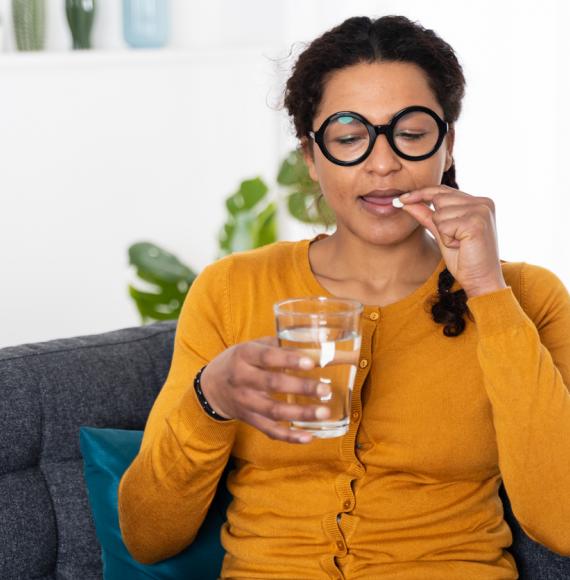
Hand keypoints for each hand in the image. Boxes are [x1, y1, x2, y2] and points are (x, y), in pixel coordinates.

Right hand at [199, 337, 329, 443]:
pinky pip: (270, 430)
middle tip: (325, 389)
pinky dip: (290, 436)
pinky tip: (309, 436)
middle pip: (273, 384)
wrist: (211, 387)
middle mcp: (242, 379)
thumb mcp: (253, 346)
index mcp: (244, 355)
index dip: (288, 360)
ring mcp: (246, 402)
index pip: (267, 357)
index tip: (310, 363)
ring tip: (324, 412)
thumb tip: (318, 348)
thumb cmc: (240, 361)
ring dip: (301, 413)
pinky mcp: (249, 419)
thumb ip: (281, 346)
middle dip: (301, 387)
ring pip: (274, 411)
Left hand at [394, 185, 506, 296]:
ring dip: (444, 233)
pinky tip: (461, 246)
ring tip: (460, 244)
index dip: (421, 193)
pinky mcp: (476, 222)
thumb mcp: (441, 234)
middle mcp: (482, 202)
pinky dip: (447, 239)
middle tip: (455, 240)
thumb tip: (406, 202)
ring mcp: (481, 211)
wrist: (481, 280)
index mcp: (478, 202)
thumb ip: (427, 216)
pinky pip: (444, 226)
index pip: (443, 190)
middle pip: (439, 199)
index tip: (401, 199)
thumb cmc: (464, 259)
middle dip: (438, 221)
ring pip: (439, 213)